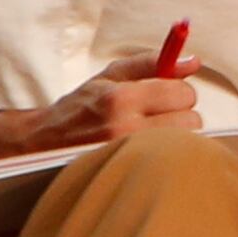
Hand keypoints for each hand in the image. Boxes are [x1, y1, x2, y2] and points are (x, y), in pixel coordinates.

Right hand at [3, 49, 203, 154]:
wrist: (44, 143)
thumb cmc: (82, 107)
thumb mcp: (111, 76)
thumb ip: (152, 63)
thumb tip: (193, 62)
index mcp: (120, 98)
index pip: (182, 93)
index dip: (179, 92)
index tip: (166, 95)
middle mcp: (124, 129)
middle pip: (191, 121)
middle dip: (180, 114)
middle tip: (158, 116)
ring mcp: (128, 156)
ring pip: (186, 144)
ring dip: (176, 136)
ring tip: (151, 133)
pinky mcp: (129, 175)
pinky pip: (172, 162)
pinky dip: (167, 155)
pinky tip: (149, 151)